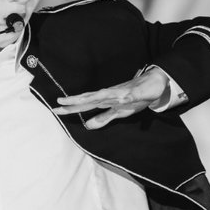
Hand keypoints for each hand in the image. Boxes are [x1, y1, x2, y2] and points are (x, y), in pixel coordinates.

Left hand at [52, 67, 168, 128]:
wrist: (153, 83)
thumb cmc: (133, 97)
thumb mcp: (117, 112)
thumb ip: (102, 118)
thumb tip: (87, 126)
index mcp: (105, 99)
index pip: (84, 104)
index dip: (71, 107)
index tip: (56, 109)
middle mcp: (110, 94)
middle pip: (90, 98)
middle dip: (76, 101)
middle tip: (59, 102)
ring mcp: (122, 93)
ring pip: (107, 95)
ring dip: (95, 97)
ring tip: (81, 100)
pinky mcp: (136, 93)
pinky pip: (130, 96)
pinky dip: (125, 97)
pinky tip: (121, 100)